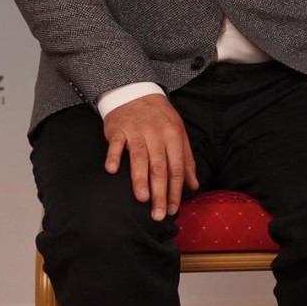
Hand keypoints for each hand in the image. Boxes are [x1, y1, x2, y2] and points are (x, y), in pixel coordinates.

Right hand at [103, 94, 199, 220]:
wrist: (135, 91)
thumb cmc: (159, 117)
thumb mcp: (177, 133)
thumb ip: (186, 160)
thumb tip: (193, 186)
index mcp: (173, 136)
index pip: (176, 167)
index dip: (175, 190)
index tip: (172, 209)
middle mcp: (156, 134)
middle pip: (159, 167)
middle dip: (160, 192)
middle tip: (158, 214)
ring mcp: (136, 131)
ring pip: (140, 158)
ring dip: (140, 179)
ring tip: (142, 198)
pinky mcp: (118, 129)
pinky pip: (116, 144)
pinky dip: (114, 156)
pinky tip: (113, 170)